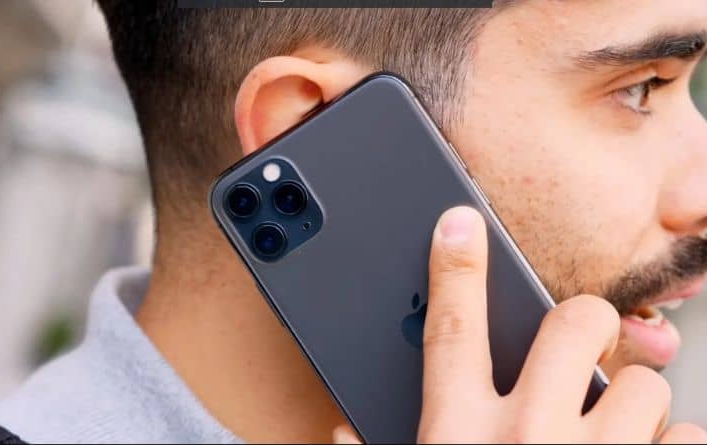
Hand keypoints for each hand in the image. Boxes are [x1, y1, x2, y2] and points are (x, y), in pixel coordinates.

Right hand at [334, 206, 706, 443]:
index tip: (459, 223)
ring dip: (634, 395)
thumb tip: (339, 434)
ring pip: (643, 380)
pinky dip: (674, 444)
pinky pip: (686, 439)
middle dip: (583, 319)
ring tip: (612, 424)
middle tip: (576, 343)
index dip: (453, 267)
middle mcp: (526, 439)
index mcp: (457, 436)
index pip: (448, 327)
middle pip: (570, 324)